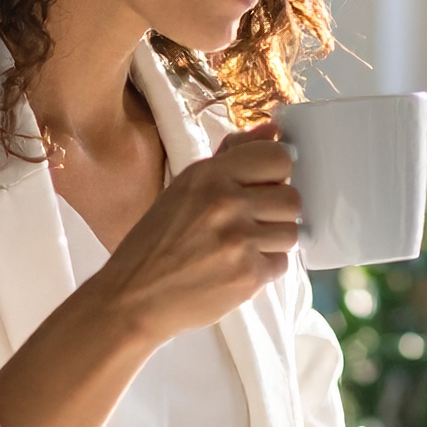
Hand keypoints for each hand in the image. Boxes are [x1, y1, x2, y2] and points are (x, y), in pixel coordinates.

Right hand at [92, 125, 301, 344]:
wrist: (133, 296)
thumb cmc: (157, 241)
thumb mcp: (186, 187)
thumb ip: (233, 156)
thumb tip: (274, 129)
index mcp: (209, 175)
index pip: (279, 158)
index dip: (276, 174)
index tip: (264, 185)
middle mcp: (227, 203)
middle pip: (292, 198)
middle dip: (276, 212)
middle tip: (248, 223)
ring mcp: (240, 241)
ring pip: (292, 232)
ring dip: (272, 241)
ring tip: (239, 247)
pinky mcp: (248, 276)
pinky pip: (282, 263)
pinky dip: (264, 268)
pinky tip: (235, 268)